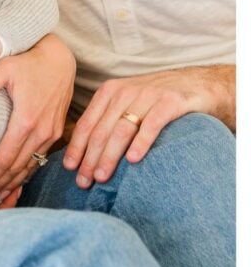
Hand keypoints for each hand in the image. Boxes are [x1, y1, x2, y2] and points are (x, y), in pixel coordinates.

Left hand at [0, 35, 73, 195]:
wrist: (59, 61)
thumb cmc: (29, 63)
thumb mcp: (6, 68)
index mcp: (26, 120)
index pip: (6, 157)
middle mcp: (41, 132)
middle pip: (17, 168)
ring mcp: (51, 134)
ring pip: (29, 167)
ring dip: (11, 181)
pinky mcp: (56, 133)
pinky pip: (39, 159)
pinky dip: (25, 172)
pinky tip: (12, 180)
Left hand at [63, 67, 229, 188]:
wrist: (197, 84)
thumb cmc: (155, 101)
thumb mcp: (127, 104)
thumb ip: (107, 121)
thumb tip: (84, 154)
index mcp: (109, 92)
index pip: (86, 124)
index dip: (76, 147)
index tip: (69, 168)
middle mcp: (125, 92)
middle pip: (101, 131)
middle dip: (89, 158)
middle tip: (83, 182)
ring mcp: (147, 95)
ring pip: (121, 130)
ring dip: (109, 156)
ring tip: (101, 177)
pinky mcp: (171, 102)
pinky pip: (152, 125)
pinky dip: (141, 143)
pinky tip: (133, 160)